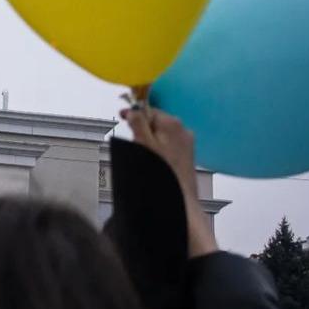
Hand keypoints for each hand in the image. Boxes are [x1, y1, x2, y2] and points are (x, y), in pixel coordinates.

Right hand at [122, 106, 217, 257]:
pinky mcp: (186, 155)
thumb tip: (133, 110)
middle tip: (133, 141)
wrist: (180, 198)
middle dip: (142, 129)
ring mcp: (186, 143)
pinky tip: (154, 162)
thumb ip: (137, 123)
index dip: (134, 113)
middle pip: (155, 122)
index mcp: (172, 124)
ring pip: (161, 134)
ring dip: (149, 140)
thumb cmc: (163, 173)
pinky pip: (168, 145)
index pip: (149, 110)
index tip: (122, 115)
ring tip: (143, 155)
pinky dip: (158, 149)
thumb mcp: (143, 143)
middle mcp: (182, 131)